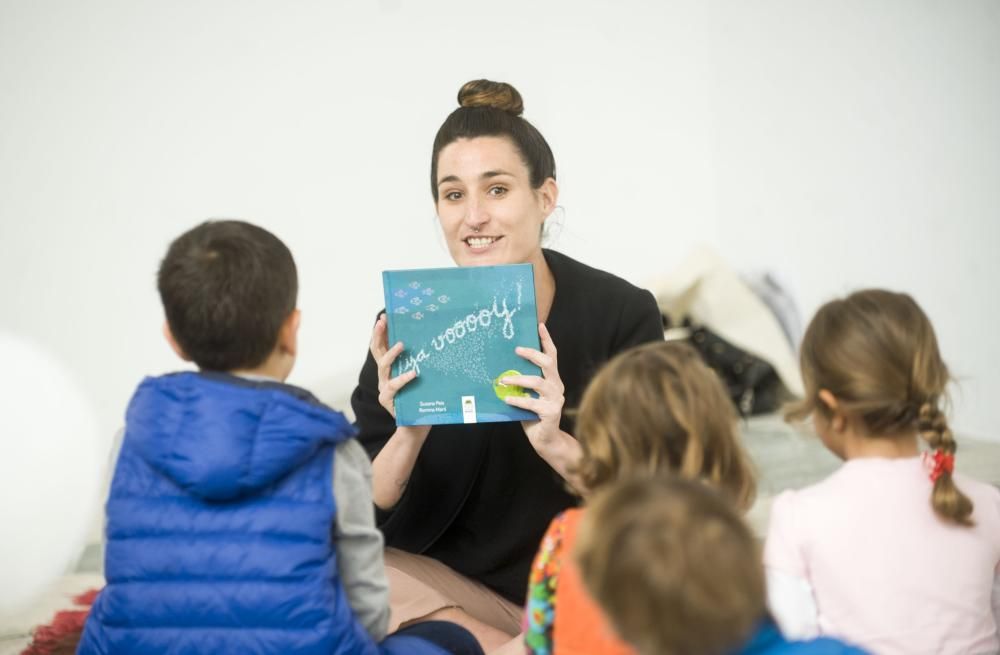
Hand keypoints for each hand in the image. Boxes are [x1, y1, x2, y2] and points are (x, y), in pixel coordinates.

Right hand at [369, 313, 417, 419]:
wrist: (415, 426)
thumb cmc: (420, 399)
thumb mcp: (419, 377)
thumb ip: (419, 362)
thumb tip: (431, 340)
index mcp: (390, 369)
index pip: (382, 346)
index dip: (380, 331)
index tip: (384, 316)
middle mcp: (384, 376)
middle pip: (377, 352)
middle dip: (378, 335)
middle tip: (382, 322)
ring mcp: (384, 388)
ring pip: (383, 367)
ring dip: (391, 354)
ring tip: (401, 345)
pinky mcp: (387, 400)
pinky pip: (393, 387)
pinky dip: (403, 379)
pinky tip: (413, 373)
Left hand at [500, 323, 564, 451]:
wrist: (546, 440)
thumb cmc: (533, 416)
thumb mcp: (528, 395)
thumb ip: (522, 383)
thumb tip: (503, 369)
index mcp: (553, 379)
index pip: (552, 356)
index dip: (546, 340)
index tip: (539, 325)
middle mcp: (557, 386)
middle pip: (548, 364)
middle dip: (533, 354)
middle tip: (517, 350)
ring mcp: (556, 399)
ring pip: (539, 382)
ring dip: (520, 379)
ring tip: (504, 379)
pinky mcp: (551, 412)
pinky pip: (533, 403)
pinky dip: (518, 400)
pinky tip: (507, 399)